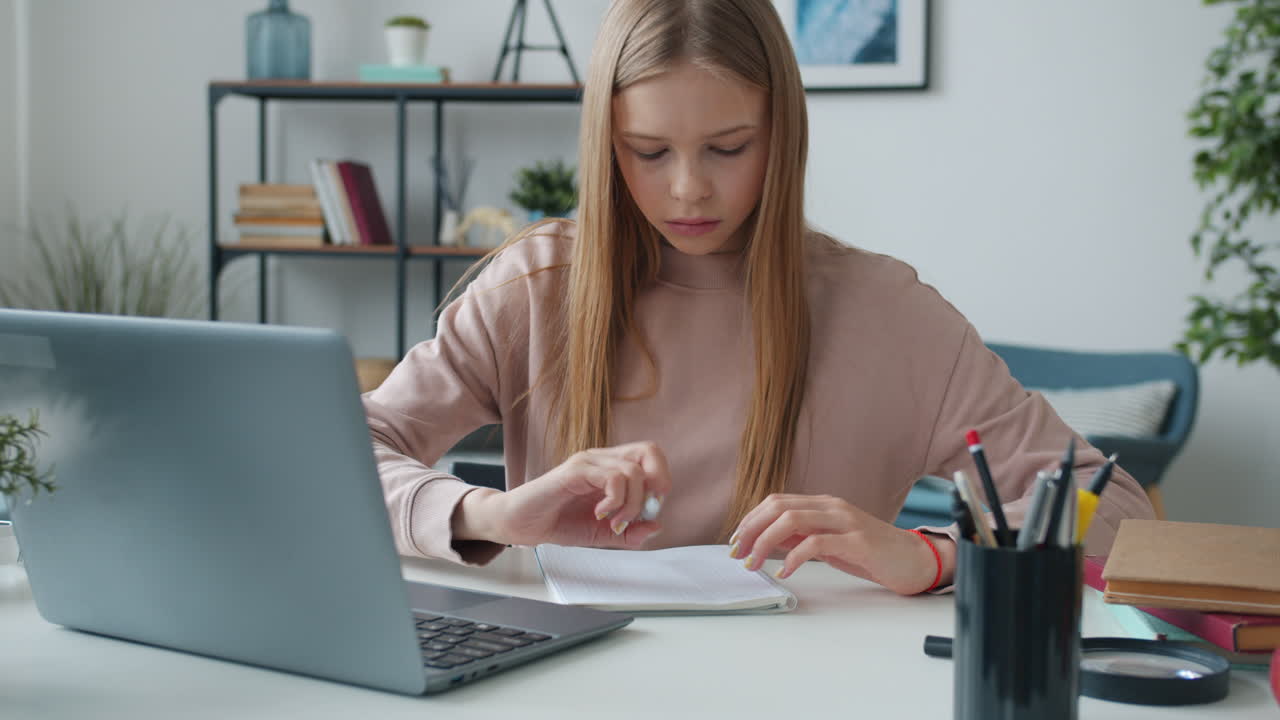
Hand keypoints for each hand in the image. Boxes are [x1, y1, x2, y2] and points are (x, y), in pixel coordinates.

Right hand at [454, 441, 671, 548]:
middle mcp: (601, 459)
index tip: (648, 511)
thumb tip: (657, 526)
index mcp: (610, 467)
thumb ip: (629, 532)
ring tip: (613, 521)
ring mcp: (587, 462)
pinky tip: (600, 514)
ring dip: (631, 504)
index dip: (661, 481)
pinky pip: (610, 478)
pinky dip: (614, 501)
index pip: (650, 456)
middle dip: (657, 483)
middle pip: (648, 451)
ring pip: (632, 471)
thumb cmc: (557, 522)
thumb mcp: (602, 534)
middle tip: (642, 510)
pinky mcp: (574, 471)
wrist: (521, 524)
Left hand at [729, 493, 953, 595]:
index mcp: (823, 504)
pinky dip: (795, 557)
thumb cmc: (871, 553)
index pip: (776, 502)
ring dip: (765, 542)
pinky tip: (786, 571)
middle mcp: (831, 507)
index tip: (735, 542)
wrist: (915, 560)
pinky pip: (816, 543)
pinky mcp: (857, 541)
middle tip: (737, 553)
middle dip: (751, 529)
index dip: (750, 519)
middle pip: (778, 506)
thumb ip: (800, 539)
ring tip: (754, 563)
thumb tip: (765, 543)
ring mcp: (845, 521)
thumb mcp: (828, 544)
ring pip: (792, 519)